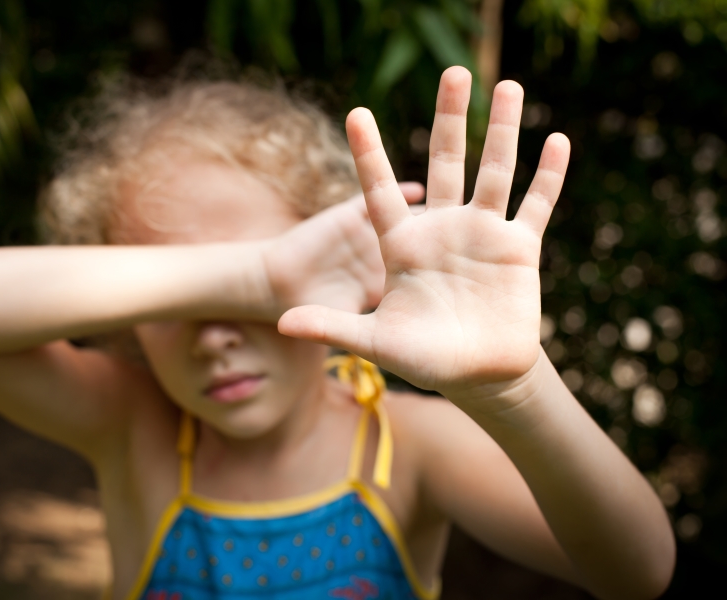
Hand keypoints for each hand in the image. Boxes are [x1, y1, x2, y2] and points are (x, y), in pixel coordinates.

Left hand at [279, 67, 569, 406]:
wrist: (476, 374)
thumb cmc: (423, 358)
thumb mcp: (375, 341)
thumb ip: (333, 326)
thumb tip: (284, 321)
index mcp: (403, 245)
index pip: (380, 190)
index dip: (368, 154)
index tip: (356, 112)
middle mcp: (442, 229)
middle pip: (445, 162)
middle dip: (450, 118)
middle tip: (454, 71)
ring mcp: (482, 234)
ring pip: (494, 172)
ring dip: (503, 131)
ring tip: (508, 85)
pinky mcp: (518, 248)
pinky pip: (535, 205)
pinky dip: (547, 176)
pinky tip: (557, 142)